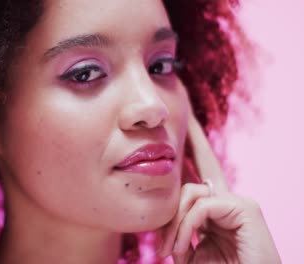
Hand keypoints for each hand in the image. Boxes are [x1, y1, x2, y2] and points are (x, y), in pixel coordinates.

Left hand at [156, 110, 280, 262]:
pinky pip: (202, 206)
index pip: (204, 166)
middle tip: (163, 248)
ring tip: (173, 252)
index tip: (187, 119)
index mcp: (217, 206)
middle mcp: (228, 199)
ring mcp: (238, 202)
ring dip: (176, 226)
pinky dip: (187, 227)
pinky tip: (185, 247)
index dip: (197, 140)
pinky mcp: (245, 208)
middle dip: (170, 216)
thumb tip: (161, 215)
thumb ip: (178, 225)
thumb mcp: (188, 247)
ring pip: (191, 193)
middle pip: (186, 186)